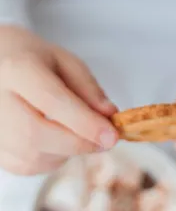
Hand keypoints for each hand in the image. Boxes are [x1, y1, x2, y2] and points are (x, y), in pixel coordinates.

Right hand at [0, 26, 117, 175]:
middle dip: (79, 142)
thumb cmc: (34, 60)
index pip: (52, 101)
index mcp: (18, 70)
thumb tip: (109, 115)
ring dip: (67, 152)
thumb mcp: (65, 61)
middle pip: (37, 134)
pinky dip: (51, 159)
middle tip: (106, 140)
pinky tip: (59, 141)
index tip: (112, 135)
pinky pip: (26, 166)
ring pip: (32, 156)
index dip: (84, 122)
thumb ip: (88, 88)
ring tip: (80, 132)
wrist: (0, 63)